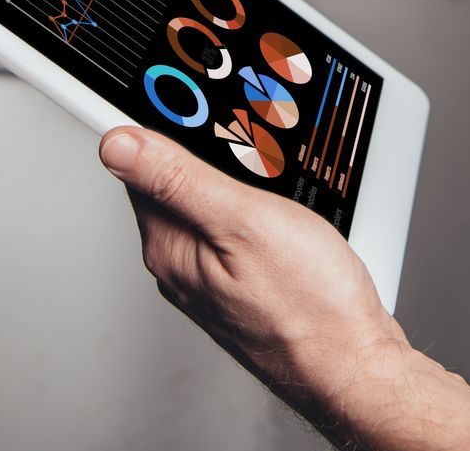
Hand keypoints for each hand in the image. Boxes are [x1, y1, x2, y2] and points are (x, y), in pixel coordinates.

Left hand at [99, 126, 415, 430]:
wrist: (354, 364)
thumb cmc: (309, 305)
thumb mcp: (244, 222)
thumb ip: (178, 179)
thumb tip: (116, 144)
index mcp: (169, 246)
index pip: (140, 164)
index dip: (167, 124)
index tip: (196, 105)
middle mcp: (180, 266)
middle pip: (174, 182)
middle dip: (208, 152)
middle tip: (253, 146)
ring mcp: (211, 279)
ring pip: (209, 205)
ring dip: (236, 182)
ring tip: (274, 181)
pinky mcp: (242, 285)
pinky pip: (234, 231)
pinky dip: (253, 210)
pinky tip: (283, 213)